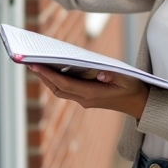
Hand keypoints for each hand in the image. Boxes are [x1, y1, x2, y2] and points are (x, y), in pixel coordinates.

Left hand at [27, 65, 150, 119]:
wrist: (140, 104)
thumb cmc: (134, 89)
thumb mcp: (128, 79)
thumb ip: (114, 75)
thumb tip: (100, 72)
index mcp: (93, 95)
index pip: (65, 84)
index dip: (48, 75)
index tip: (35, 65)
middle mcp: (85, 99)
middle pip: (58, 89)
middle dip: (43, 76)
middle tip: (28, 62)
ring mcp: (85, 100)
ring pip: (60, 90)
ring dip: (48, 79)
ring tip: (36, 64)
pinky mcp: (87, 97)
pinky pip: (67, 89)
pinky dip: (57, 80)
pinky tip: (53, 68)